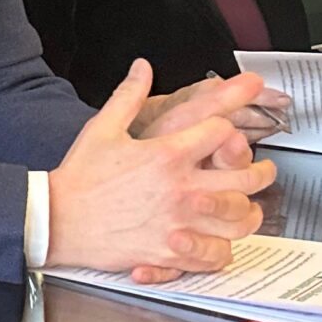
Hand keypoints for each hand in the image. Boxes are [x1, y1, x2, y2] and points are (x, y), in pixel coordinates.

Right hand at [44, 60, 273, 278]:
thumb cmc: (79, 178)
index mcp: (168, 154)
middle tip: (264, 171)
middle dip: (261, 172)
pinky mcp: (171, 252)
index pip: (222, 132)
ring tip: (249, 207)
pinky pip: (216, 254)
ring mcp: (179, 222)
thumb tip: (142, 67)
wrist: (57, 220)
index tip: (231, 132)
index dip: (229, 129)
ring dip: (248, 212)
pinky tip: (221, 240)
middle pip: (246, 178)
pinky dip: (223, 248)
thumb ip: (129, 95)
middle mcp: (181, 188)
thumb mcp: (102, 128)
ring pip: (238, 219)